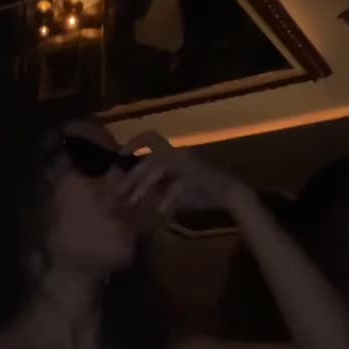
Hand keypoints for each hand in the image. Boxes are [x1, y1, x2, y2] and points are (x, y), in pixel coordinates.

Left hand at [113, 131, 241, 215]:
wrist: (231, 194)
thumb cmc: (202, 191)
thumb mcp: (172, 189)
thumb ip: (154, 188)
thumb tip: (130, 194)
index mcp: (173, 152)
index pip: (150, 137)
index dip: (132, 143)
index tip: (118, 158)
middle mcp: (180, 152)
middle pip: (148, 158)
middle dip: (131, 176)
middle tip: (117, 193)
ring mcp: (189, 162)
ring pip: (159, 167)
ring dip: (143, 185)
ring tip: (133, 202)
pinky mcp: (199, 174)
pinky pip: (178, 185)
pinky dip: (168, 199)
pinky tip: (161, 212)